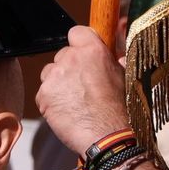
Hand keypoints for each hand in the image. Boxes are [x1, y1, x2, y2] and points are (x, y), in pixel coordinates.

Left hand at [37, 25, 130, 154]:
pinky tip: (67, 112)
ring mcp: (55, 76)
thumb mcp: (125, 77)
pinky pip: (43, 94)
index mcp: (93, 50)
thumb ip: (115, 59)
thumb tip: (117, 49)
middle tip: (81, 87)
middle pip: (62, 55)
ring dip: (58, 84)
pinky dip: (51, 102)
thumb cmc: (120, 110)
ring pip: (50, 74)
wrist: (108, 137)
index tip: (82, 55)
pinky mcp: (44, 95)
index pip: (76, 32)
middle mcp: (71, 59)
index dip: (79, 44)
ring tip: (74, 102)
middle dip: (69, 69)